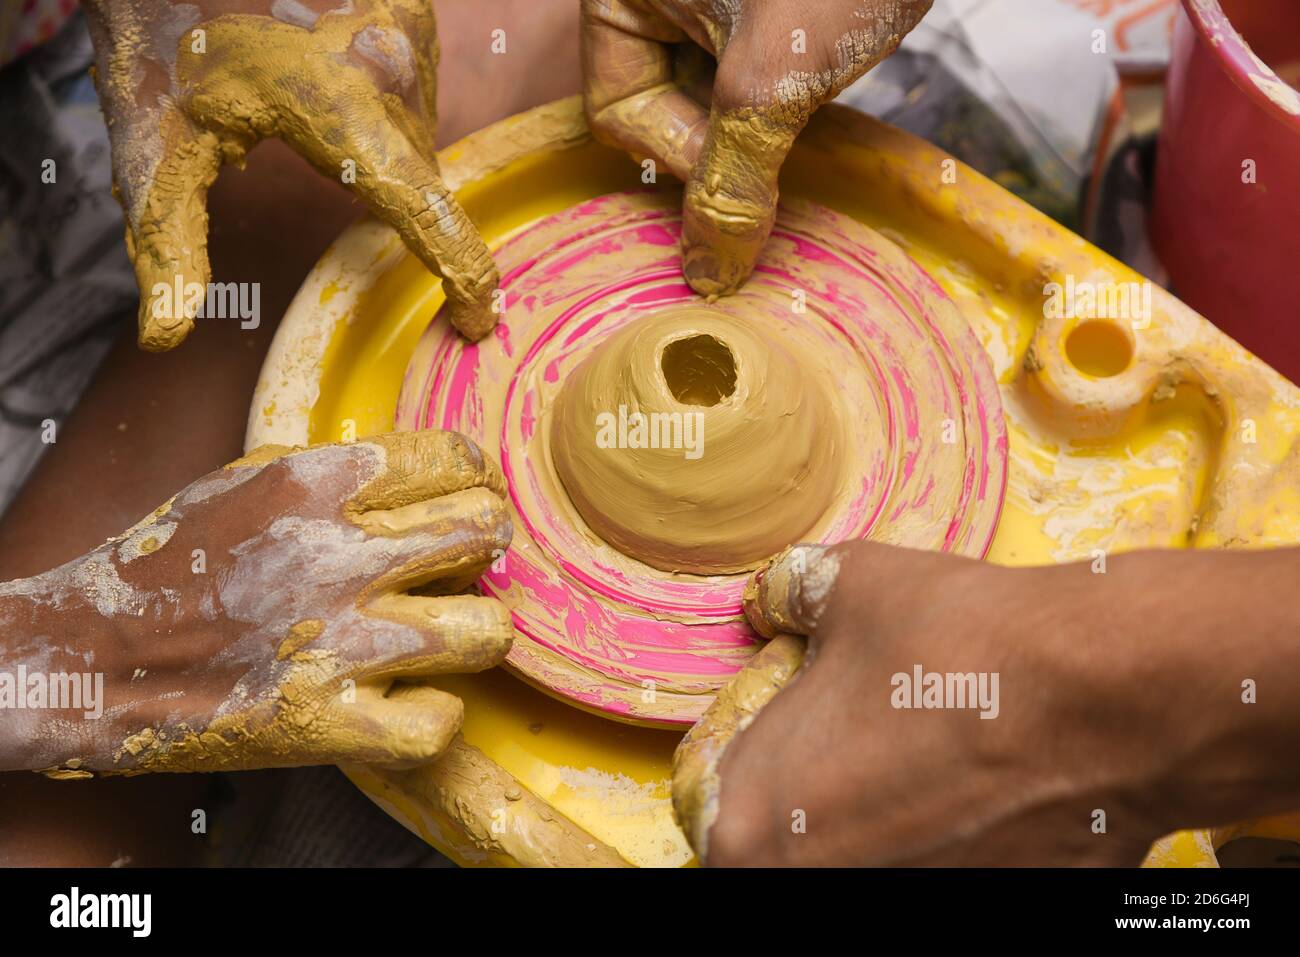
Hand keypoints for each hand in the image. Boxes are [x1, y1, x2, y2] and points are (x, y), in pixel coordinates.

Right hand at [0, 431, 512, 774]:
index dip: (476, 480)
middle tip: (462, 565)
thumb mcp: (244, 482)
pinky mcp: (327, 723)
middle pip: (485, 532)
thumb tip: (422, 470)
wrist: (88, 659)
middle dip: (486, 546)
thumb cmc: (169, 567)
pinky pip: (441, 721)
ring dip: (473, 632)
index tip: (471, 499)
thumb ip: (336, 472)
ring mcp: (336, 644)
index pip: (455, 459)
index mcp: (313, 484)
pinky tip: (407, 699)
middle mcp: (333, 556)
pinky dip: (434, 715)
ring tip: (443, 634)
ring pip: (486, 628)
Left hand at [83, 0, 498, 349]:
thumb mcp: (157, 144)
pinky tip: (332, 78)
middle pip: (418, 172)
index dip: (462, 278)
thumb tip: (165, 339)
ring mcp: (409, 31)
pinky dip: (382, 100)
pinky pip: (415, 84)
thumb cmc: (164, 36)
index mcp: (342, 113)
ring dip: (379, 140)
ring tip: (313, 105)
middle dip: (382, 188)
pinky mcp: (411, 7)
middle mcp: (394, 70)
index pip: (429, 217)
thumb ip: (169, 243)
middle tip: (319, 160)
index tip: (478, 322)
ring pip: (419, 128)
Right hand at [581, 0, 930, 295]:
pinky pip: (754, 61)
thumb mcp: (774, 80)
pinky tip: (830, 77)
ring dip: (763, 119)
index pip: (618, 112)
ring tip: (814, 99)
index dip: (682, 154)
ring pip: (713, 87)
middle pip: (664, 103)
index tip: (749, 155)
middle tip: (785, 137)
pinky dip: (789, 87)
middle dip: (726, 134)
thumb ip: (732, 184)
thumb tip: (707, 278)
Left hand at [673, 542, 1214, 865]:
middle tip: (866, 748)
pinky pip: (945, 870)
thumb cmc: (962, 644)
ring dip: (884, 824)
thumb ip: (787, 595)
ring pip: (871, 861)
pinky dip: (954, 840)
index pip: (719, 817)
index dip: (757, 767)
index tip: (794, 736)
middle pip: (793, 847)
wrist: (1109, 698)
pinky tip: (991, 794)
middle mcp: (814, 887)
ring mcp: (904, 909)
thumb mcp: (848, 587)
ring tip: (936, 765)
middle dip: (821, 799)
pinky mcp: (990, 912)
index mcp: (753, 828)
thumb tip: (772, 598)